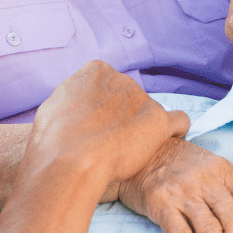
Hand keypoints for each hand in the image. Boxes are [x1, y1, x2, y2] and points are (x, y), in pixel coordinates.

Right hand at [30, 61, 189, 189]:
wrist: (69, 161)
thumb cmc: (54, 140)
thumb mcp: (53, 106)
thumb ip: (73, 98)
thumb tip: (78, 102)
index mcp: (96, 71)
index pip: (107, 85)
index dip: (102, 108)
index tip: (95, 125)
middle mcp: (122, 79)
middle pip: (129, 98)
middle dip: (122, 118)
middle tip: (107, 144)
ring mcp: (143, 99)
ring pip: (149, 112)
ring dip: (142, 128)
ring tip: (126, 152)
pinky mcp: (159, 121)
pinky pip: (179, 120)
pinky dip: (176, 129)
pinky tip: (170, 139)